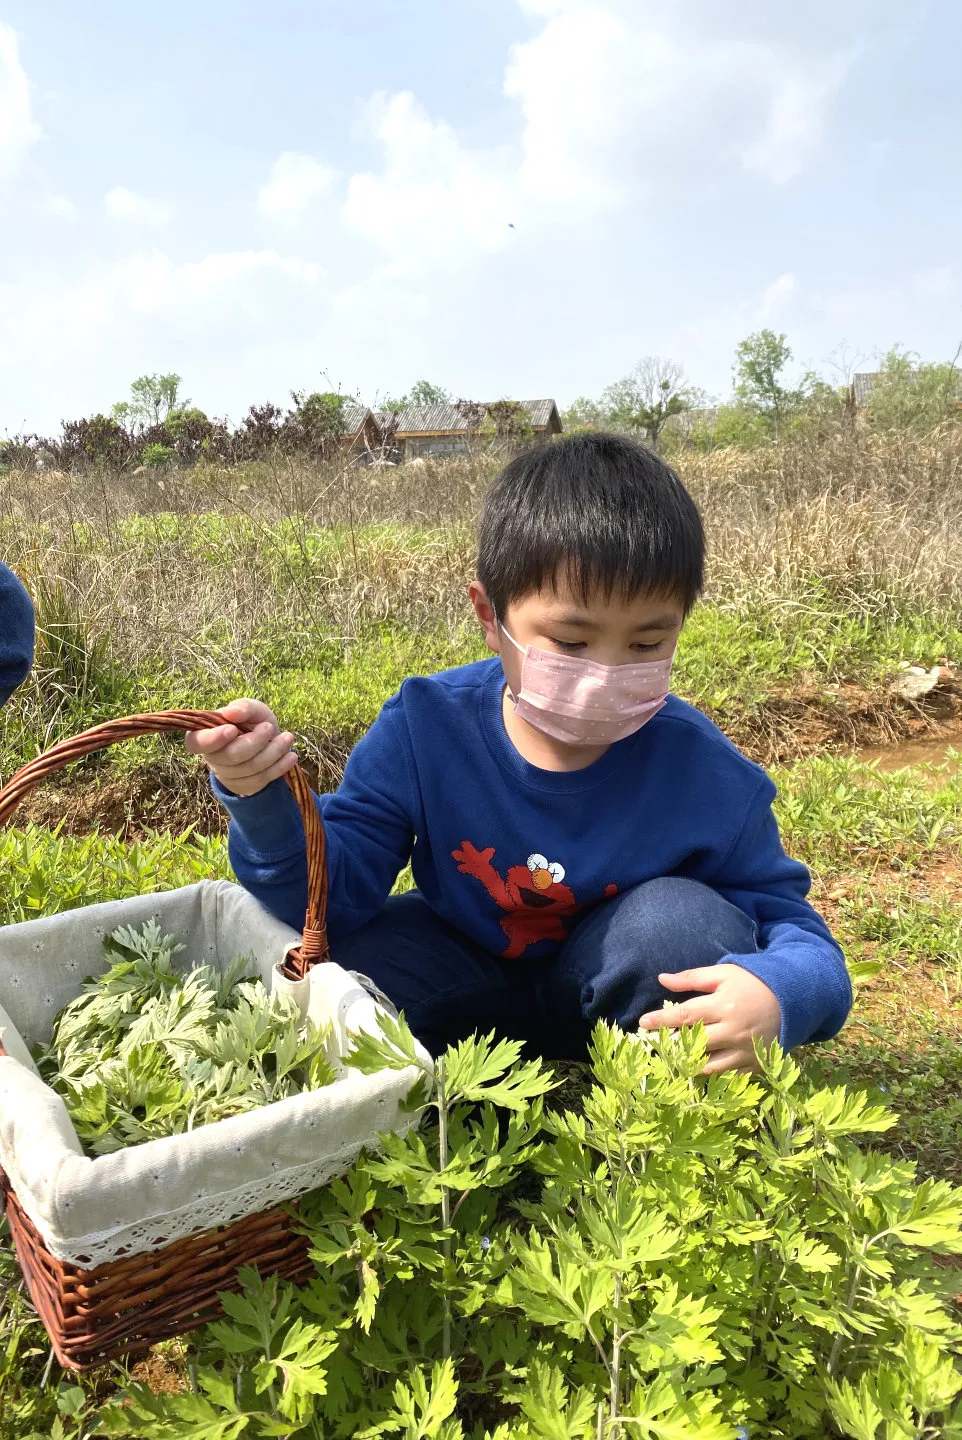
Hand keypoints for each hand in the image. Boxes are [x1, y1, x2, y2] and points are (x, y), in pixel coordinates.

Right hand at [185, 698, 297, 796]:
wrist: (268, 741)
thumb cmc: (253, 722)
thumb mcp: (251, 709)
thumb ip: (243, 707)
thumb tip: (231, 713)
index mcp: (204, 735)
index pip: (197, 743)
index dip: (212, 739)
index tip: (232, 730)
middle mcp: (212, 758)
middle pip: (230, 756)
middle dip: (254, 742)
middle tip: (269, 727)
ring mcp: (227, 776)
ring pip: (250, 768)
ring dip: (272, 752)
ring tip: (288, 737)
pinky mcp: (244, 786)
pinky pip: (262, 780)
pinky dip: (279, 767)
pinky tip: (291, 756)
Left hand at [637, 964, 780, 1074]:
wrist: (792, 999)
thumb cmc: (752, 983)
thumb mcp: (723, 973)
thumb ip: (691, 978)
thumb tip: (661, 979)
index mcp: (725, 1006)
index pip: (685, 1016)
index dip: (662, 1020)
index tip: (642, 1023)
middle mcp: (734, 1031)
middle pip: (694, 1045)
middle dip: (671, 1045)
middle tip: (654, 1044)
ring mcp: (745, 1051)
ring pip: (709, 1067)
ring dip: (688, 1064)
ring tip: (673, 1058)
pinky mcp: (755, 1065)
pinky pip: (728, 1077)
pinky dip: (711, 1074)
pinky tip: (697, 1068)